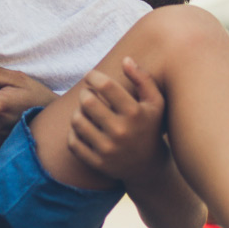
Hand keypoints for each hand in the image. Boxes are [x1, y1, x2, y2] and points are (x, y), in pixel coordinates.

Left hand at [67, 57, 167, 182]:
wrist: (148, 167)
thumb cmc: (149, 127)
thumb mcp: (155, 103)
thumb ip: (143, 79)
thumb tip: (125, 60)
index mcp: (135, 114)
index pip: (105, 86)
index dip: (93, 76)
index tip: (91, 76)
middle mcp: (122, 132)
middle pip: (87, 102)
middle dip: (85, 93)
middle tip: (89, 94)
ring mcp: (108, 150)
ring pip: (77, 120)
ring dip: (78, 112)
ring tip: (86, 112)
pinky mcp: (97, 163)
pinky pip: (73, 142)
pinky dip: (74, 133)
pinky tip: (83, 129)